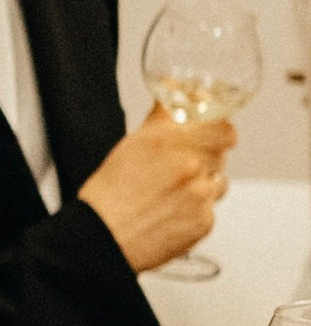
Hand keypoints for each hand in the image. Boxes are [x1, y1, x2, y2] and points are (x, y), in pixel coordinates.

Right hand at [81, 103, 233, 270]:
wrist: (102, 237)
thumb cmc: (110, 193)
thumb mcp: (133, 143)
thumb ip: (163, 114)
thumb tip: (175, 88)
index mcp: (170, 140)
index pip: (222, 125)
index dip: (220, 129)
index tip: (214, 131)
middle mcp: (190, 165)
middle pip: (221, 153)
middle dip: (205, 157)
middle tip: (179, 169)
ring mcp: (200, 195)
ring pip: (218, 181)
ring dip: (202, 184)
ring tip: (171, 194)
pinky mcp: (204, 222)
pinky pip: (210, 209)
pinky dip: (195, 211)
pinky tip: (170, 212)